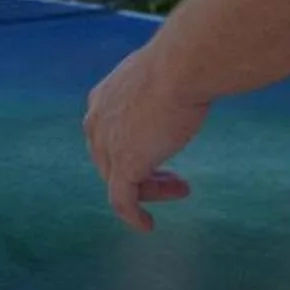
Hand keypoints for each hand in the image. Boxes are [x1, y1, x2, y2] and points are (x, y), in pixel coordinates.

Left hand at [83, 43, 208, 230]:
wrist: (182, 67)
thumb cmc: (183, 63)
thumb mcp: (164, 72)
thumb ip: (165, 84)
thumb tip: (192, 76)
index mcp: (103, 97)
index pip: (108, 133)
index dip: (132, 146)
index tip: (159, 153)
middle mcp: (97, 121)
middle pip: (112, 159)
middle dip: (144, 170)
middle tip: (177, 178)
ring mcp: (107, 145)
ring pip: (121, 181)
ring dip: (151, 190)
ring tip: (182, 189)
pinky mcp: (123, 166)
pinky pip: (121, 202)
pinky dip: (132, 216)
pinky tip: (148, 226)